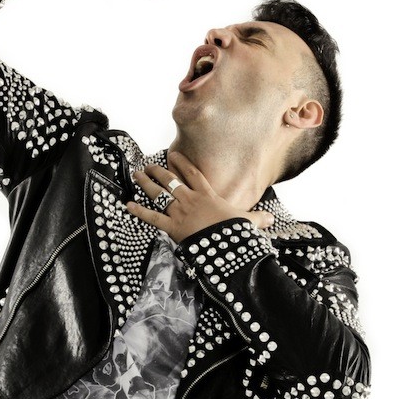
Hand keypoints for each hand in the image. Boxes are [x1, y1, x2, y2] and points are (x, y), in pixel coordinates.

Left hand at [126, 150, 275, 242]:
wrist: (225, 244)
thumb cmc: (236, 232)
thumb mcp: (248, 222)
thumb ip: (257, 218)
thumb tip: (272, 218)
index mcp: (207, 194)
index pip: (192, 173)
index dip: (182, 162)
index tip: (172, 154)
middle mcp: (190, 199)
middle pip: (171, 180)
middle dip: (158, 171)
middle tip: (148, 165)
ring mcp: (179, 212)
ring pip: (159, 194)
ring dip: (146, 184)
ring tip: (137, 175)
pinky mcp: (172, 227)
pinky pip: (152, 218)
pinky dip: (139, 212)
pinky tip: (127, 204)